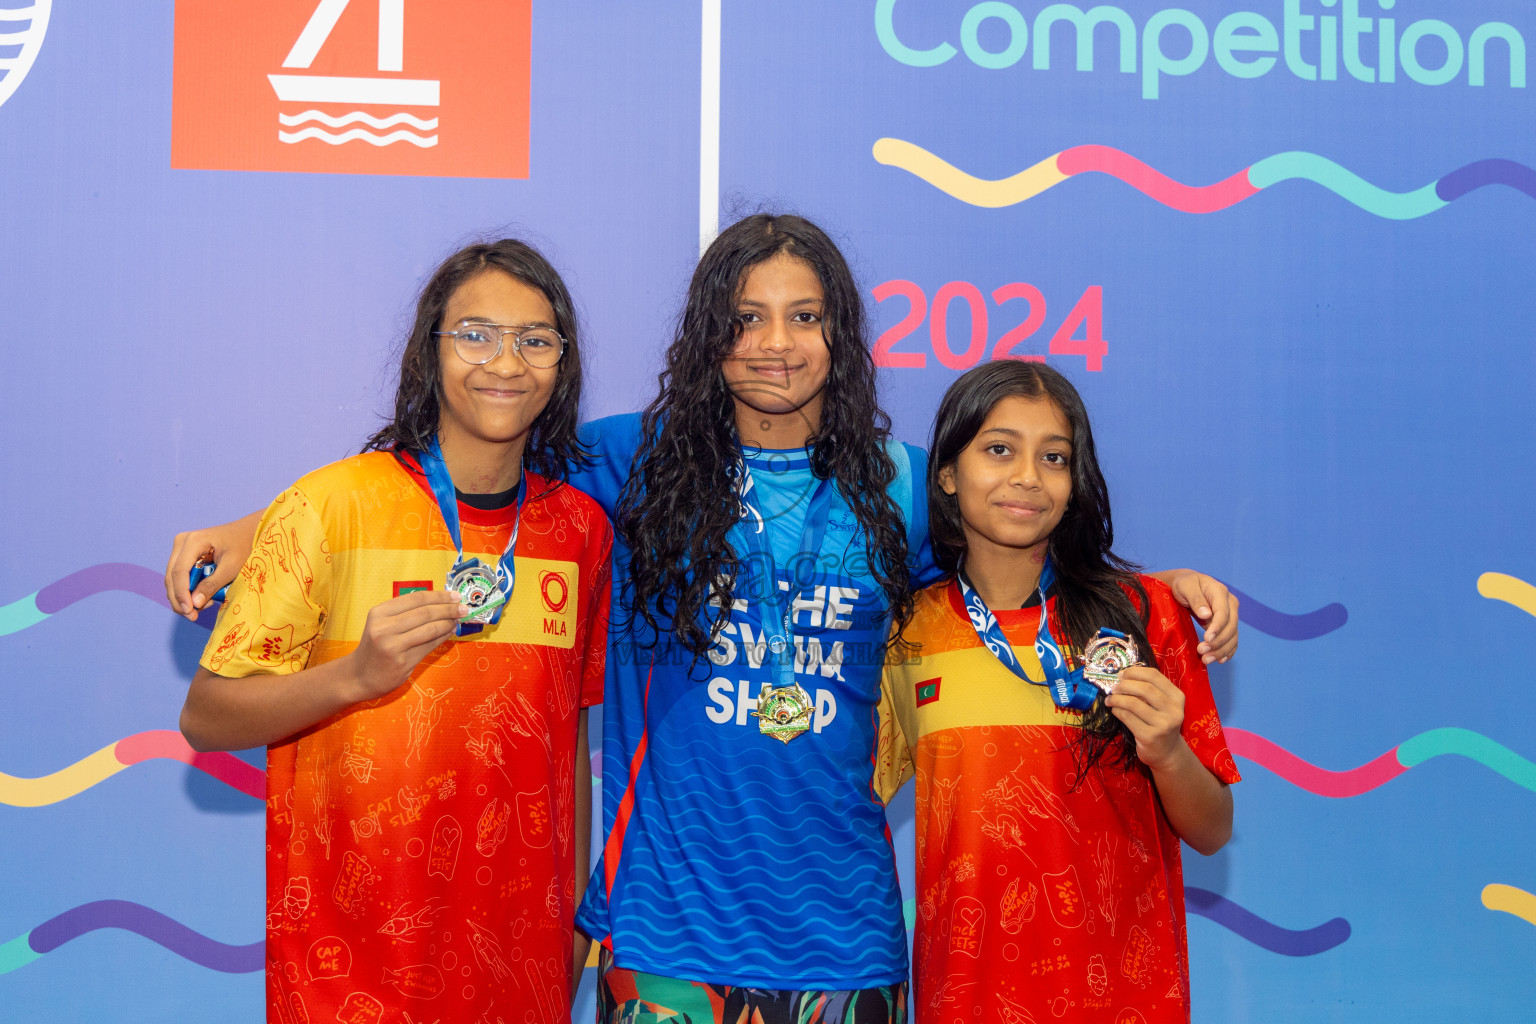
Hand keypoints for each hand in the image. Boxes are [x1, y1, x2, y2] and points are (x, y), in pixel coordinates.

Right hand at [164, 511, 261, 620]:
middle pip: (172, 577)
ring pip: (173, 579)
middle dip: (180, 600)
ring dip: (184, 597)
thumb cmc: (244, 546)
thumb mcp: (232, 567)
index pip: (179, 571)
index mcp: (193, 541)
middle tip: (193, 616)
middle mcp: (182, 543)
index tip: (189, 612)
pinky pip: (180, 578)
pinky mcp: (184, 556)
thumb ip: (212, 584)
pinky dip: (188, 591)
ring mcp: (181, 549)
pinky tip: (203, 599)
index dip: (181, 594)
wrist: (249, 532)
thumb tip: (194, 604)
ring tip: (205, 606)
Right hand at [343, 590, 469, 700]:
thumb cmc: (376, 647)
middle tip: (464, 608)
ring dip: (448, 623)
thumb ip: (406, 613)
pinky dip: (443, 637)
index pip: (415, 598)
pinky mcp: (402, 661)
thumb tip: (441, 604)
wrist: (359, 676)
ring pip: (429, 629)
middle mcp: (383, 627)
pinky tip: (450, 632)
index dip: (438, 596)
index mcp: (379, 612)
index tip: (455, 596)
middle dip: (448, 609)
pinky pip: (429, 645)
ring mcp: (392, 645)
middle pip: (424, 613)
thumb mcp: (382, 624)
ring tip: (458, 620)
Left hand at [1104, 666, 1186, 770]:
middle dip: (1124, 685)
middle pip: (1144, 688)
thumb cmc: (1160, 723)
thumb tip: (1123, 676)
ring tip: (1110, 699)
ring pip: (1133, 703)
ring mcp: (1163, 724)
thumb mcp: (1163, 705)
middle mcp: (1174, 710)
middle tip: (1114, 687)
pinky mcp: (1150, 736)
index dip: (1134, 672)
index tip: (1121, 674)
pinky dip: (1117, 710)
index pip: (1154, 676)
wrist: (1168, 753)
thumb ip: (1150, 690)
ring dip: (1117, 698)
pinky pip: (1127, 718)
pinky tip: (1114, 710)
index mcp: (1177, 697)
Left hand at [1162, 570, 1237, 663]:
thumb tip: (1206, 615)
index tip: (1207, 639)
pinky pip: (1232, 640)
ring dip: (1221, 650)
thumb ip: (1195, 598)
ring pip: (1232, 636)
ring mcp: (1230, 615)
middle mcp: (1230, 604)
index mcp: (1220, 592)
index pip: (1223, 613)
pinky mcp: (1227, 624)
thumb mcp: (1185, 586)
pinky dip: (1227, 651)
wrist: (1187, 585)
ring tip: (1206, 660)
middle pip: (1231, 627)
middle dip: (1218, 642)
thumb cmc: (1184, 584)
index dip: (1217, 627)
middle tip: (1202, 652)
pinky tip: (1220, 660)